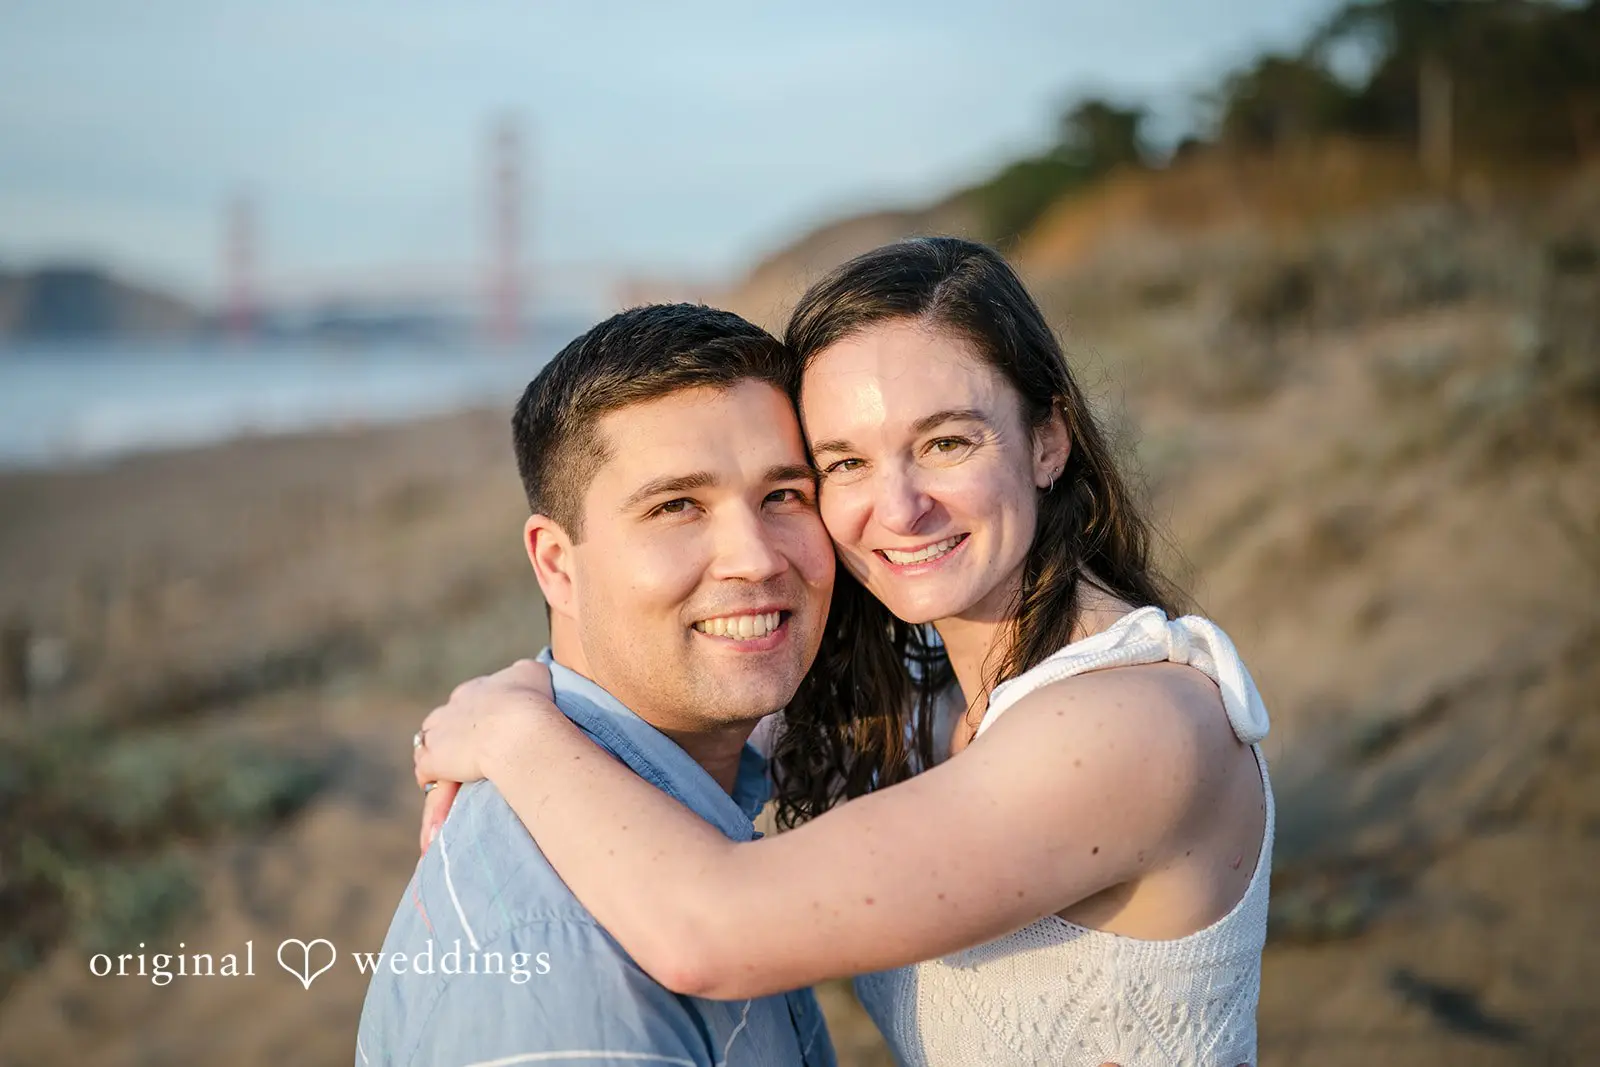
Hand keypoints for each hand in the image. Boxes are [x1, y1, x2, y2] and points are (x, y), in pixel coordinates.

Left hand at [412, 659, 556, 848]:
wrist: (517, 725)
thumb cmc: (533, 701)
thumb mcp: (534, 673)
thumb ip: (526, 674)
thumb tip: (529, 674)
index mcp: (476, 689)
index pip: (468, 703)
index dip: (478, 720)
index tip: (490, 734)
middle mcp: (452, 706)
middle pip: (445, 724)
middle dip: (456, 739)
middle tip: (474, 759)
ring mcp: (439, 733)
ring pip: (431, 747)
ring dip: (442, 762)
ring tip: (456, 781)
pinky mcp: (433, 759)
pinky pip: (426, 774)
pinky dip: (433, 786)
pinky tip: (444, 796)